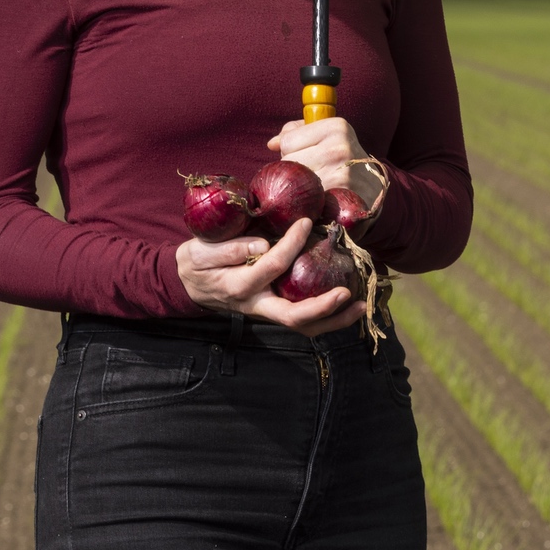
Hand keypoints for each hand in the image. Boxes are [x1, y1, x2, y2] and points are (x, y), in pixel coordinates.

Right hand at [175, 218, 364, 335]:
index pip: (270, 267)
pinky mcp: (274, 310)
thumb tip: (263, 246)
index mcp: (238, 287)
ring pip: (303, 326)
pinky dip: (328, 317)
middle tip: (347, 293)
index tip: (306, 222)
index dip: (290, 244)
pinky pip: (304, 320)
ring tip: (360, 305)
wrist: (188, 283)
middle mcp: (256, 306)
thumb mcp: (200, 251)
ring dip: (333, 320)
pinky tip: (348, 305)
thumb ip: (229, 249)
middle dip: (322, 308)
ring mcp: (267, 312)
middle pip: (292, 317)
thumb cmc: (196, 262)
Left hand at [265, 117, 386, 215]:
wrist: (376, 191)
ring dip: (299, 188)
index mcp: (336, 126)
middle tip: (312, 173)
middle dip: (294, 170)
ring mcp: (340, 174)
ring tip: (316, 186)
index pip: (287, 141)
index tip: (307, 155)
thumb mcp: (329, 135)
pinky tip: (318, 201)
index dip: (292, 150)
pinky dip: (306, 204)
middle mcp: (339, 148)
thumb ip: (297, 132)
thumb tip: (272, 143)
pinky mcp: (339, 199)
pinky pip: (305, 201)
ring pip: (295, 182)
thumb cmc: (343, 159)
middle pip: (289, 162)